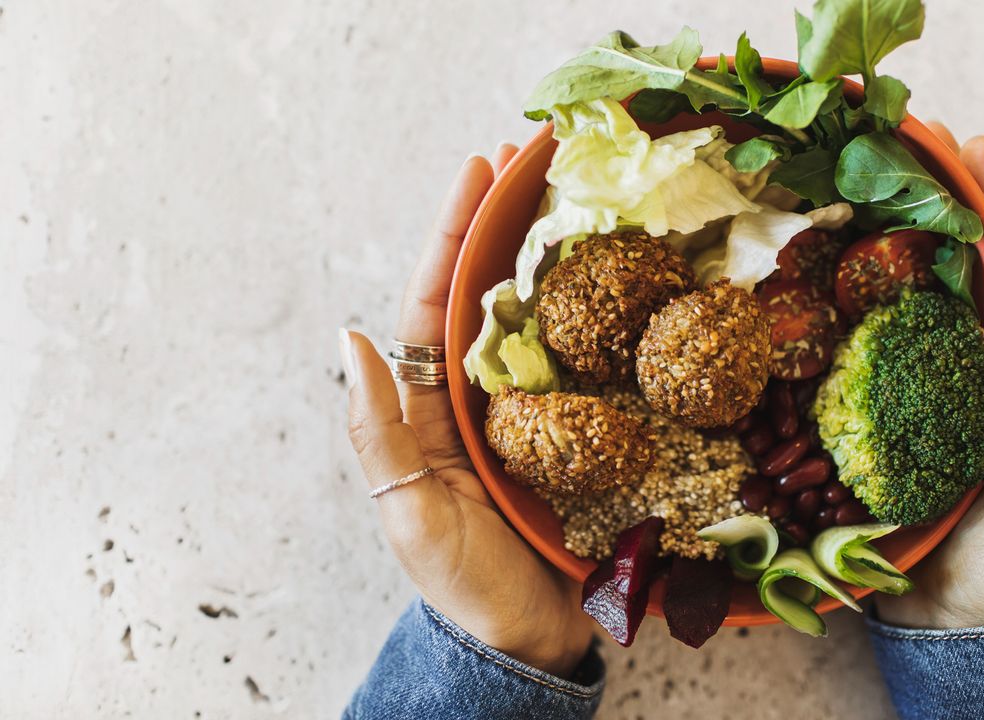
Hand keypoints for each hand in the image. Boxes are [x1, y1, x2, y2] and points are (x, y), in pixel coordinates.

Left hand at [340, 149, 594, 676]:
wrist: (531, 639)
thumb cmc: (465, 584)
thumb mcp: (410, 512)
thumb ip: (379, 431)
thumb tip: (348, 336)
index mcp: (434, 404)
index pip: (439, 300)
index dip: (458, 233)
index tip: (481, 169)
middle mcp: (485, 393)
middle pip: (495, 289)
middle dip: (511, 220)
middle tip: (538, 153)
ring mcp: (539, 409)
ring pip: (548, 314)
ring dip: (562, 251)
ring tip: (583, 190)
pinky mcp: (586, 431)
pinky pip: (598, 362)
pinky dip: (610, 314)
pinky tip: (633, 275)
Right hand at [875, 126, 983, 628]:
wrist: (957, 621)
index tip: (975, 153)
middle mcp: (980, 369)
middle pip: (963, 273)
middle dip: (941, 207)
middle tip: (909, 146)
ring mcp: (924, 389)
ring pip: (909, 303)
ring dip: (889, 245)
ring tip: (861, 188)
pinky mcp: (876, 416)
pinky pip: (863, 353)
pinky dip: (846, 310)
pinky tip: (823, 274)